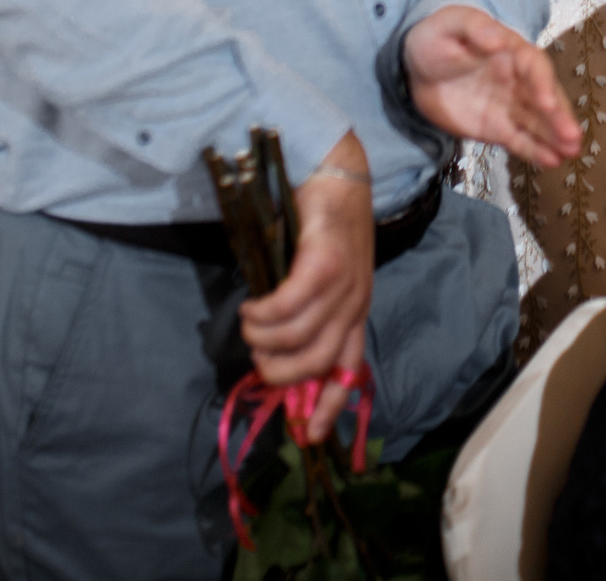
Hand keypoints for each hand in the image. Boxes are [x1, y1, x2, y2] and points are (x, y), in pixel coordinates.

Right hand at [241, 131, 373, 440]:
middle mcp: (356, 303)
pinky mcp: (326, 259)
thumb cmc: (320, 226)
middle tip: (256, 357)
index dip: (329, 408)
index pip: (350, 372)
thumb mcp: (317, 278)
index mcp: (356, 312)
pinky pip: (289, 304)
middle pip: (317, 363)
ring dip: (263, 339)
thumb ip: (303, 313)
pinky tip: (251, 306)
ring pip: (298, 337)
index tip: (305, 435)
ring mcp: (345, 282)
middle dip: (279, 372)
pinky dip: (264, 313)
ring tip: (249, 321)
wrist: (336, 170)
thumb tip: (273, 352)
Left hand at [404, 4, 582, 168]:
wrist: (417, 69)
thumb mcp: (450, 24)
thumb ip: (474, 27)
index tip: (547, 102)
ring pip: (536, 123)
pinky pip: (518, 140)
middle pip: (544, 98)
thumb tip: (499, 39)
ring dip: (555, 137)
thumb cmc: (438, 38)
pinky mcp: (497, 127)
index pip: (534, 66)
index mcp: (511, 51)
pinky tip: (552, 161)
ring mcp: (509, 106)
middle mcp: (518, 80)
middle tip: (572, 136)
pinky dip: (535, 151)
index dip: (543, 83)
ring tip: (571, 152)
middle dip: (559, 117)